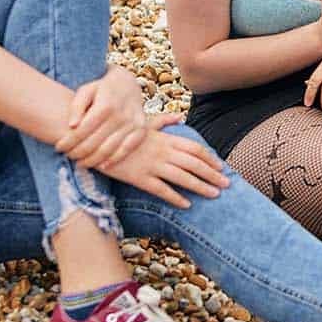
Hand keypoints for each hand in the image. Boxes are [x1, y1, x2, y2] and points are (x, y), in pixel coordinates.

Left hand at [56, 67, 157, 168]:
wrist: (128, 84)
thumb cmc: (102, 89)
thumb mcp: (86, 90)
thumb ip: (77, 106)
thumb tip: (72, 126)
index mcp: (105, 105)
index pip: (82, 130)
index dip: (68, 142)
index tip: (58, 147)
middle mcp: (120, 116)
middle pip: (94, 143)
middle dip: (77, 152)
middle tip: (68, 156)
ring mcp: (132, 124)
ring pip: (108, 150)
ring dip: (92, 160)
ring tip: (80, 163)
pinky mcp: (141, 130)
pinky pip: (126, 150)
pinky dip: (113, 160)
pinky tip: (102, 165)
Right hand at [98, 117, 230, 207]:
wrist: (95, 138)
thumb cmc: (119, 131)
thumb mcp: (142, 123)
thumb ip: (163, 121)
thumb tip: (178, 117)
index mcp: (165, 139)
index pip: (194, 148)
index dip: (210, 158)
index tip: (221, 167)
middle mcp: (161, 151)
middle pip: (194, 164)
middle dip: (212, 174)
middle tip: (227, 184)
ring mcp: (151, 164)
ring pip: (182, 177)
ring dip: (201, 186)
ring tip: (214, 195)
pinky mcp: (138, 177)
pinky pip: (161, 189)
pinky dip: (175, 197)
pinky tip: (187, 204)